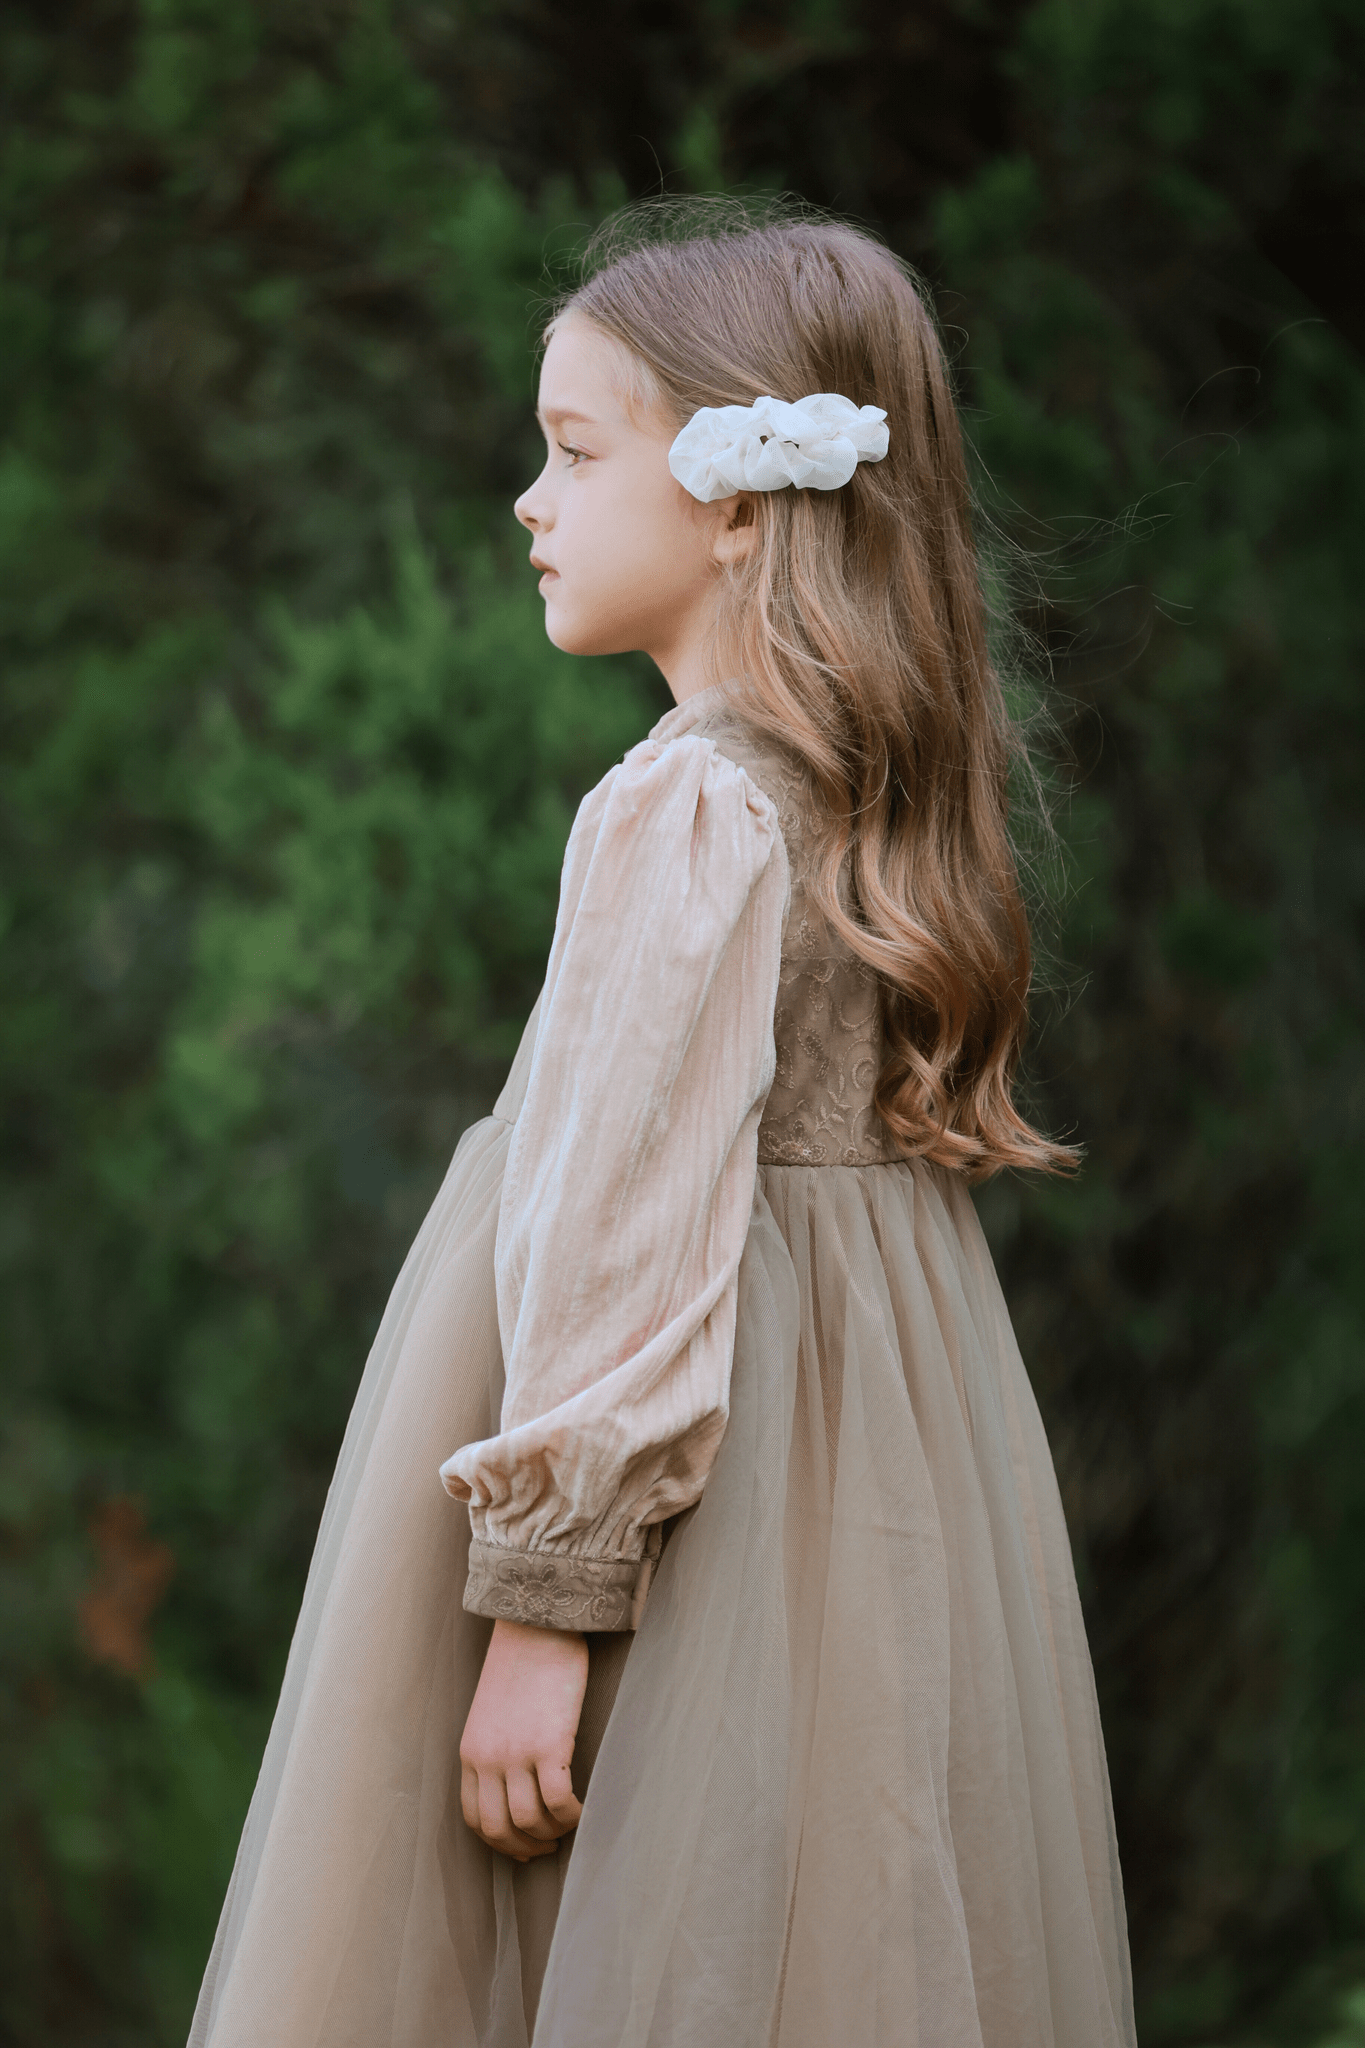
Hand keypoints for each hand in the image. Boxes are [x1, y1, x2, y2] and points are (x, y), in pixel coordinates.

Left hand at [460, 1618, 588, 1860]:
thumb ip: (496, 1749)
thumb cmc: (522, 1663)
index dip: (501, 1842)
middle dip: (527, 1848)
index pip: (475, 1818)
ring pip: (530, 1821)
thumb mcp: (492, 1713)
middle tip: (550, 1846)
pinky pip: (559, 1801)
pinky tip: (583, 1809)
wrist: (537, 1624)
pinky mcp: (549, 1744)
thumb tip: (518, 1787)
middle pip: (500, 1829)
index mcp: (471, 1752)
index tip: (524, 1847)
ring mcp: (517, 1753)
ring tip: (569, 1825)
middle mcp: (488, 1758)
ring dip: (552, 1834)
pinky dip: (572, 1815)